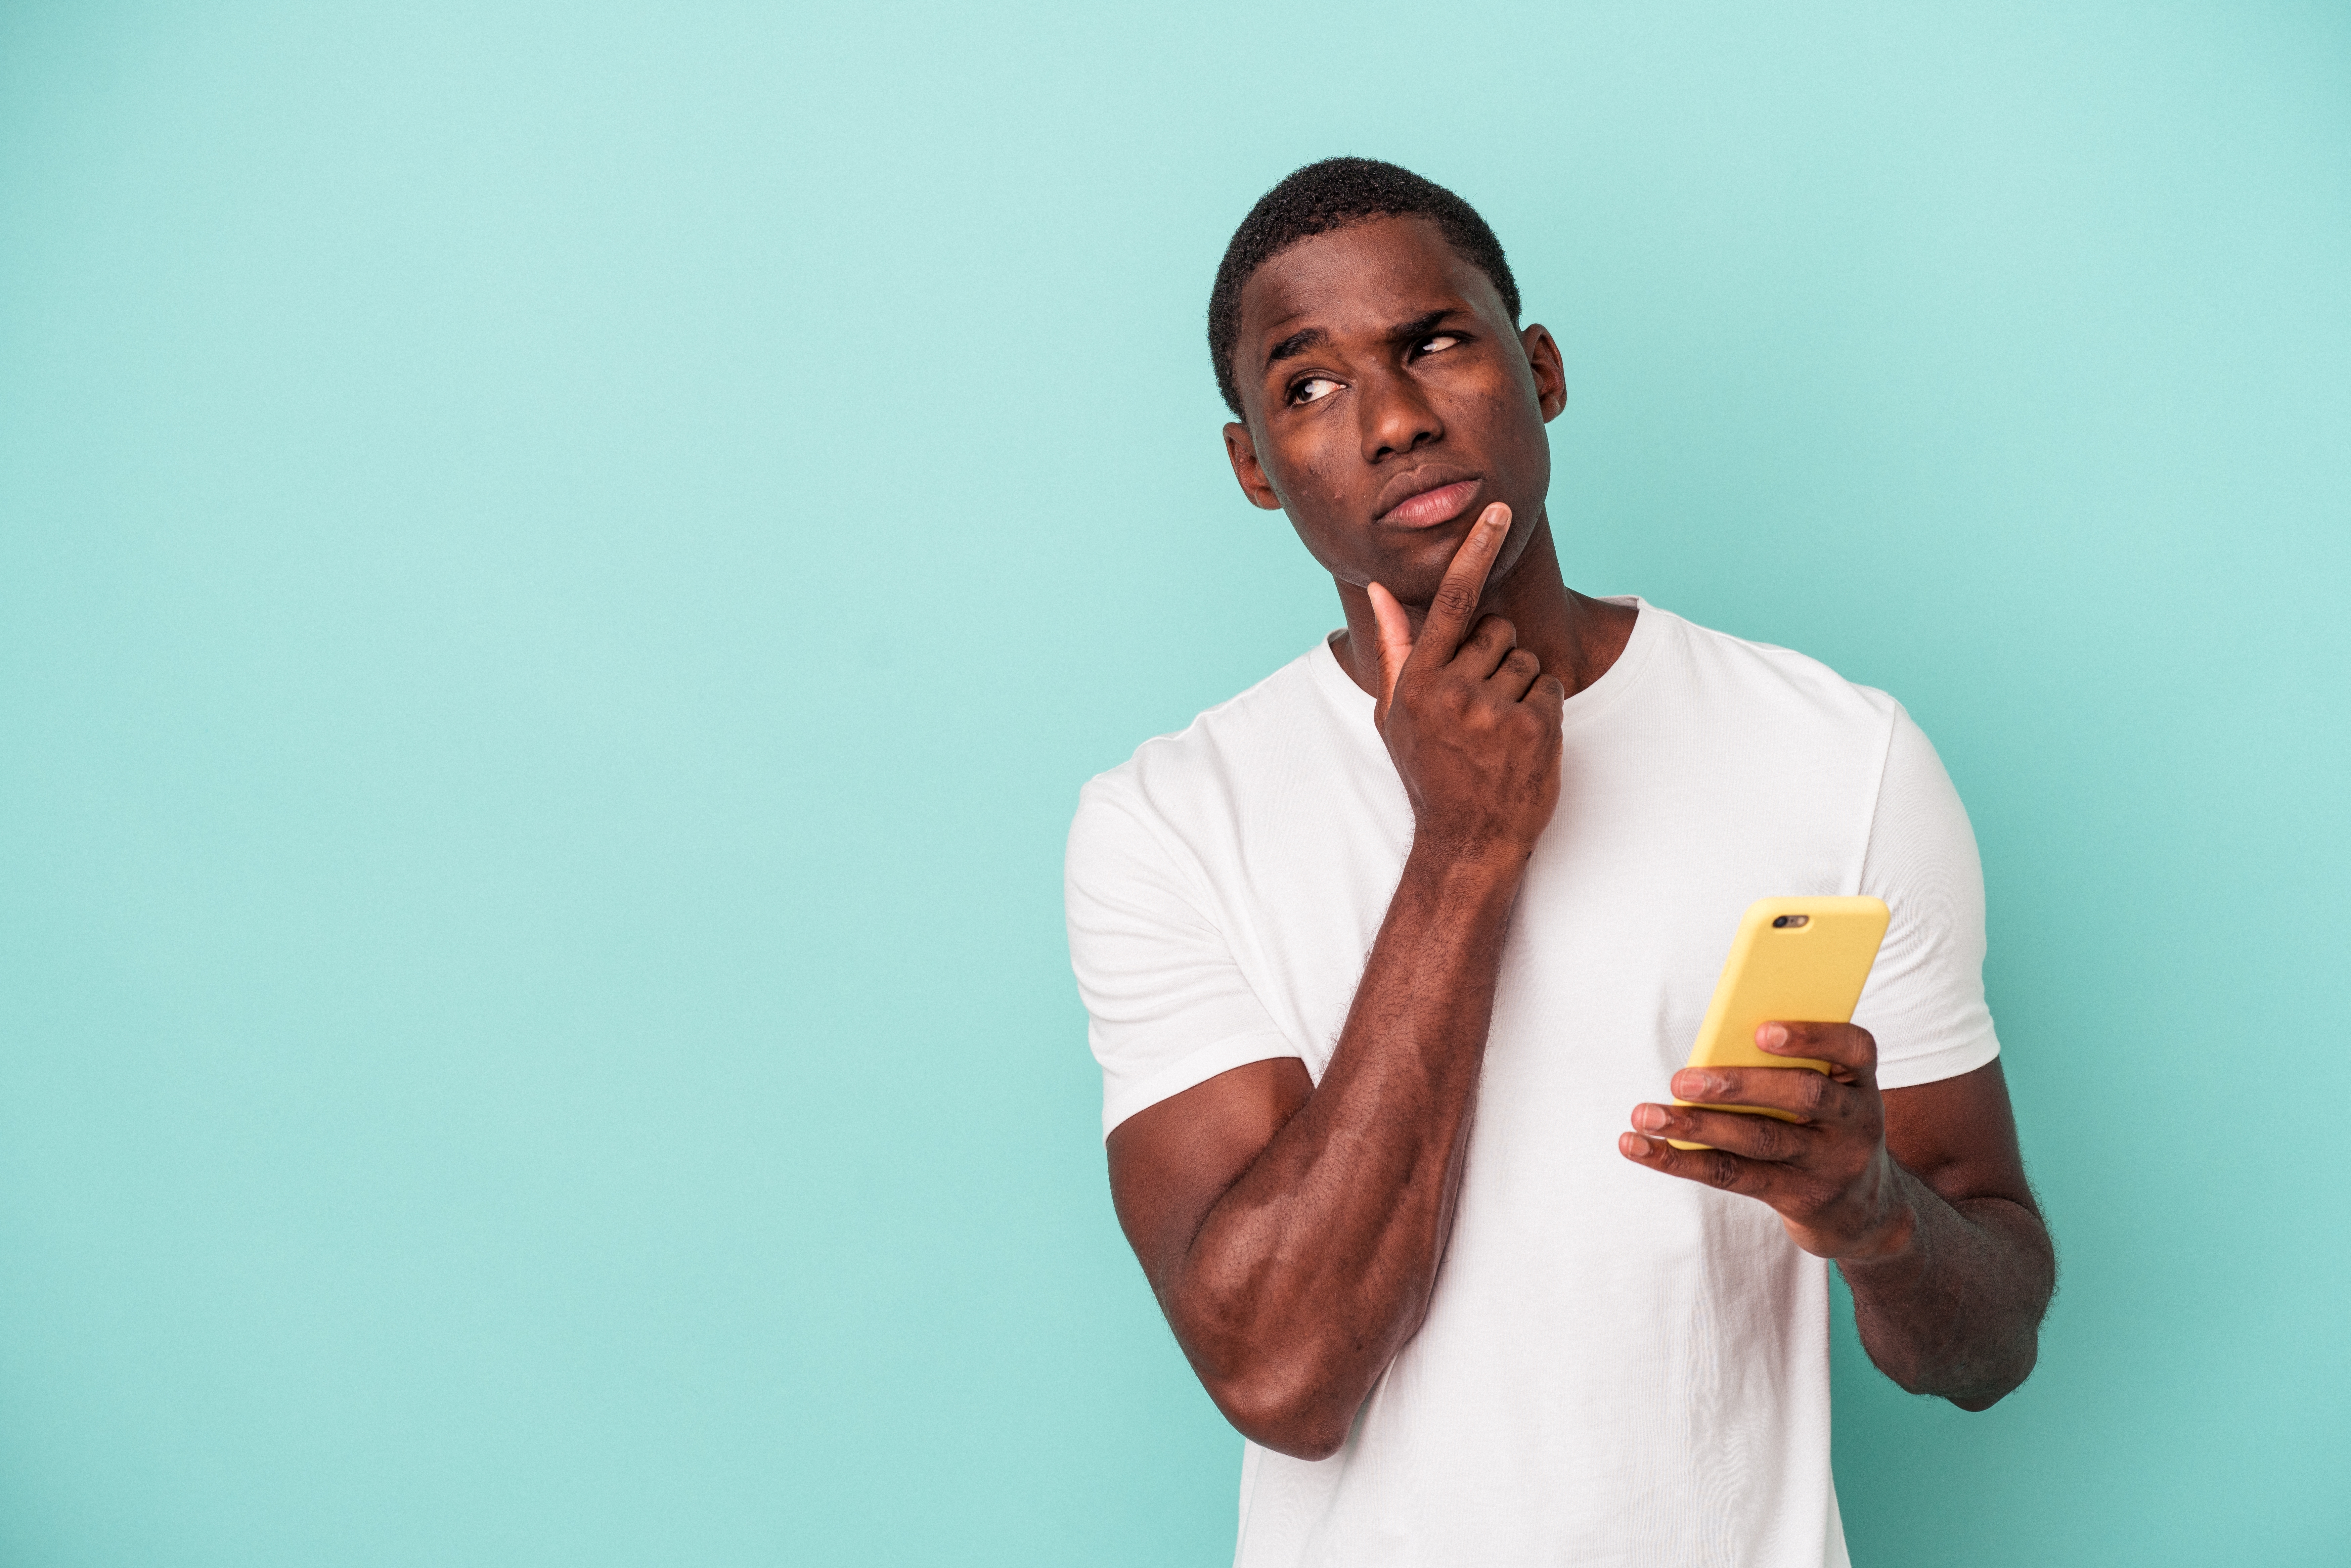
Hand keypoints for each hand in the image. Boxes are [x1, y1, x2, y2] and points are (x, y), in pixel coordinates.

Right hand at [1367, 505, 1566, 865]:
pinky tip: (1519, 741)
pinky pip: (1549, 687)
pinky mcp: (1534, 728)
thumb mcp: (1396, 714)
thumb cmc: (1429, 772)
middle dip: (1495, 656)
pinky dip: (1541, 708)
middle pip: (1495, 631)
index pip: (1450, 601)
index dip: (1476, 551)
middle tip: (1479, 705)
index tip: (1499, 512)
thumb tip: (1381, 590)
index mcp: (1417, 682)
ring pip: (1525, 659)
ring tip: (1497, 728)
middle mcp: (1453, 691)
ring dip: (1518, 685)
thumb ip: (1394, 648)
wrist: (1466, 840)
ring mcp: (1495, 710)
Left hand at [1618, 1021, 1919, 1260]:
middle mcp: (1856, 1122)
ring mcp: (1831, 1164)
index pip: (1855, 1048)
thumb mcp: (1828, 1095)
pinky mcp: (1800, 1198)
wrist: (1866, 1210)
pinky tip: (1642, 1148)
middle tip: (1681, 1079)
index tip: (1761, 1031)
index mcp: (1861, 1082)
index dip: (1812, 1037)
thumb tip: (1711, 1049)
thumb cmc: (1825, 1127)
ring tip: (1646, 1115)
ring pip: (1760, 1140)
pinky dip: (1682, 1160)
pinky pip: (1735, 1176)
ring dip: (1697, 1125)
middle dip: (1738, 1085)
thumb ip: (1789, 1067)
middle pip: (1801, 1095)